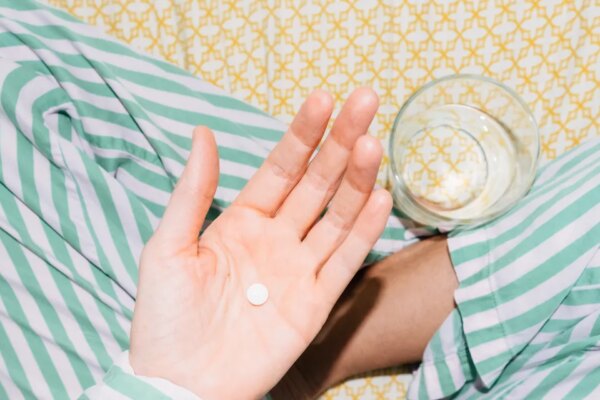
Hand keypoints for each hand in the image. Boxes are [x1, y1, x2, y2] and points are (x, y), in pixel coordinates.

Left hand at [129, 88, 391, 399]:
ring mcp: (298, 269)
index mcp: (241, 220)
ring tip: (372, 144)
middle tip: (365, 103)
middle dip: (339, 144)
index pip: (280, 167)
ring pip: (336, 216)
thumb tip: (203, 132)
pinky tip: (379, 198)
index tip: (322, 99)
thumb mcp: (168, 247)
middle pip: (316, 183)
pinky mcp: (314, 303)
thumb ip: (192, 192)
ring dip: (356, 181)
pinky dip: (363, 232)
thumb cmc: (166, 318)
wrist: (180, 382)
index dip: (302, 134)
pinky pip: (343, 262)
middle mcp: (276, 238)